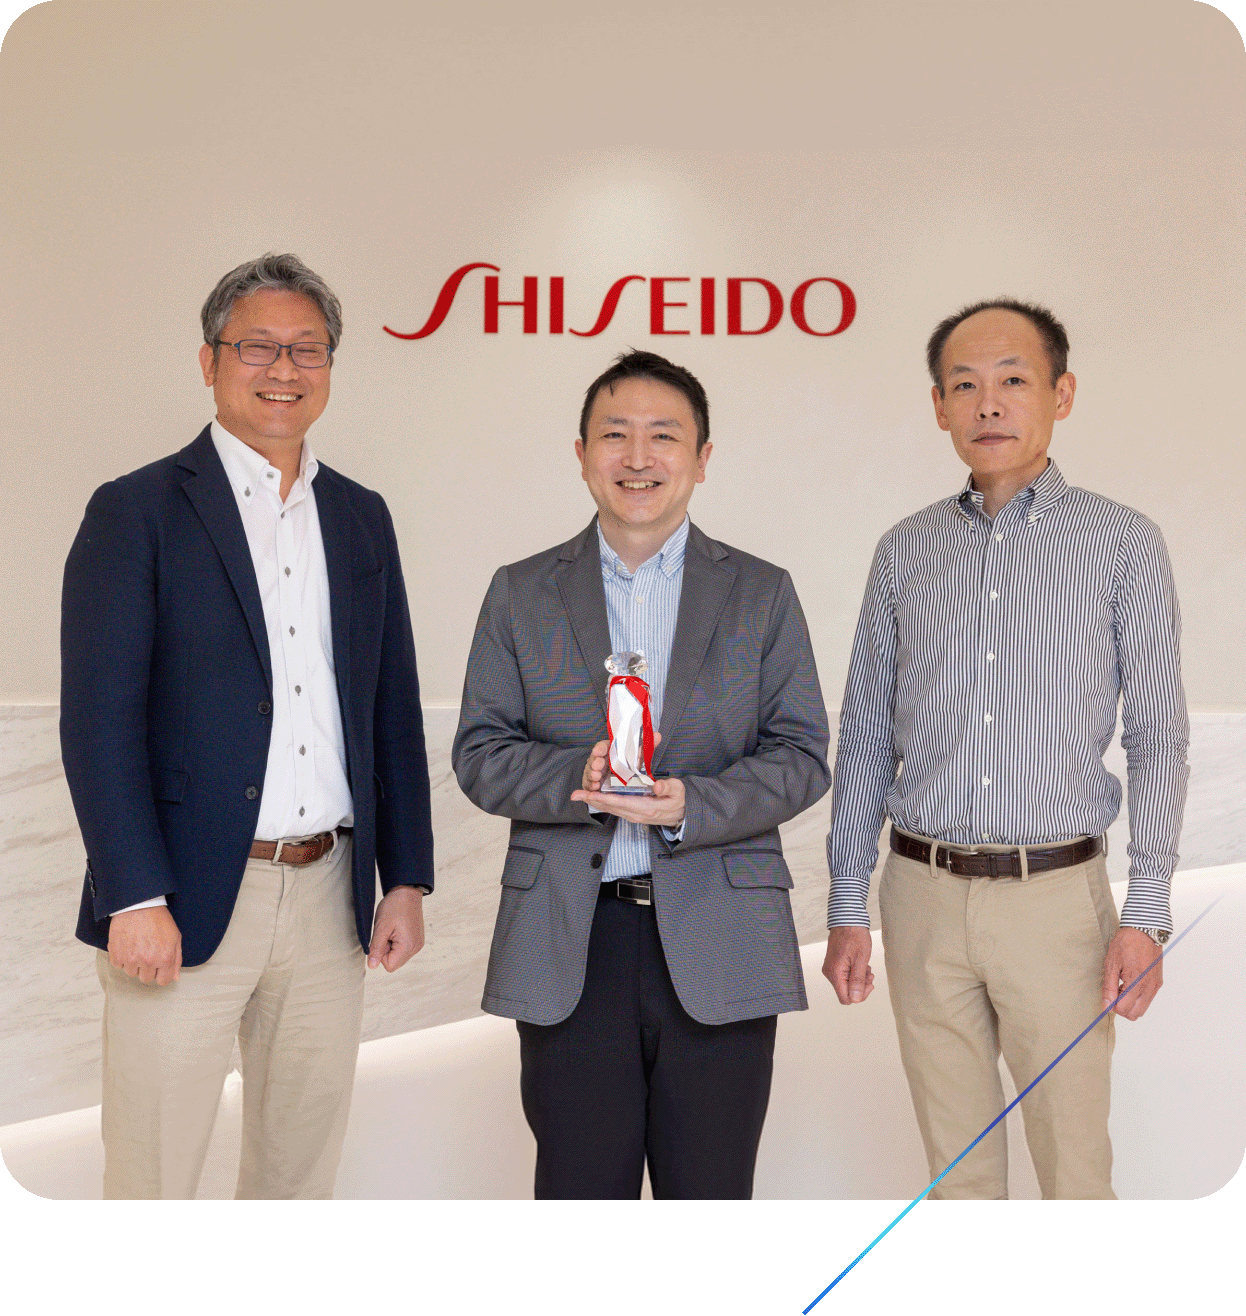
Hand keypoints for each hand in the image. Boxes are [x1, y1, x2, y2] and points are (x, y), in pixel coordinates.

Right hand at [108, 905, 182, 985]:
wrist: (138, 906)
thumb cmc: (158, 919)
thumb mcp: (175, 937)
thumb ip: (176, 959)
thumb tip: (174, 977)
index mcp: (165, 958)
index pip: (163, 981)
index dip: (162, 973)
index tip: (159, 966)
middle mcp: (148, 962)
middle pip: (146, 978)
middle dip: (148, 968)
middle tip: (147, 953)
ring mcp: (131, 960)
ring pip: (132, 973)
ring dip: (134, 963)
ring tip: (137, 947)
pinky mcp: (116, 955)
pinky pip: (118, 965)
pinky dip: (121, 958)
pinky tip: (127, 945)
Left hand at [369, 886, 425, 970]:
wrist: (407, 891)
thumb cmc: (394, 906)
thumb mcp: (381, 927)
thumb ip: (376, 948)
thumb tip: (372, 966)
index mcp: (408, 946)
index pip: (389, 966)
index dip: (381, 954)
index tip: (382, 938)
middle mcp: (416, 948)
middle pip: (395, 962)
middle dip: (386, 951)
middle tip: (387, 933)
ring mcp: (418, 943)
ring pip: (398, 956)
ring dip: (391, 946)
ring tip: (392, 930)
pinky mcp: (417, 939)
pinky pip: (403, 949)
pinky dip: (397, 942)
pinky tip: (397, 929)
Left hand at [571, 734, 685, 827]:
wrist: (681, 816)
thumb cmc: (678, 801)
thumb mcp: (678, 791)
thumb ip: (668, 787)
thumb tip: (658, 785)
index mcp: (646, 808)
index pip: (621, 802)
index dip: (604, 798)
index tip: (590, 794)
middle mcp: (636, 814)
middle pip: (609, 807)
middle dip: (592, 800)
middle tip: (576, 794)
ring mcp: (632, 815)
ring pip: (609, 809)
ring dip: (594, 802)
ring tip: (579, 795)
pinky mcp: (631, 813)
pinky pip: (613, 809)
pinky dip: (601, 803)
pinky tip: (592, 798)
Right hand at [821, 926, 874, 1003]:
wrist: (847, 920)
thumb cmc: (855, 936)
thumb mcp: (861, 959)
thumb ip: (857, 981)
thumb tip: (855, 999)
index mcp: (835, 973)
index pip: (846, 998)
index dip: (859, 995)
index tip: (868, 984)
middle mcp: (829, 973)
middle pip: (846, 992)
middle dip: (860, 986)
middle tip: (869, 974)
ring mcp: (830, 968)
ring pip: (846, 985)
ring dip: (858, 979)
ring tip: (865, 967)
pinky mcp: (833, 964)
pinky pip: (844, 977)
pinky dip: (854, 973)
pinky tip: (860, 964)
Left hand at [1101, 926, 1163, 1019]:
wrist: (1144, 930)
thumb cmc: (1126, 944)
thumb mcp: (1111, 964)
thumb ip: (1109, 987)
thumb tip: (1106, 1006)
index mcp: (1137, 983)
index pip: (1124, 1009)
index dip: (1112, 1006)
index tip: (1107, 995)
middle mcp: (1149, 987)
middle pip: (1135, 1014)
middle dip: (1122, 1008)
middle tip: (1114, 993)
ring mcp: (1155, 986)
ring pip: (1142, 1009)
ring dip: (1130, 1004)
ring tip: (1121, 987)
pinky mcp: (1158, 982)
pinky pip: (1148, 999)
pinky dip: (1137, 998)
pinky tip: (1129, 984)